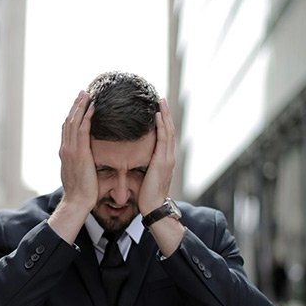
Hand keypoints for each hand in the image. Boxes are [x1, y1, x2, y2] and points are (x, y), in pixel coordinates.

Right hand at [58, 90, 96, 211]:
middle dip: (76, 105)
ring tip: (87, 94)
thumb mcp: (79, 173)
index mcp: (65, 153)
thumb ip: (81, 163)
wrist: (77, 202)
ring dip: (81, 106)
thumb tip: (88, 159)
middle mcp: (65, 148)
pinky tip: (93, 108)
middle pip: (69, 121)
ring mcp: (71, 150)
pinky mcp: (79, 153)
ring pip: (74, 122)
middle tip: (83, 92)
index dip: (73, 114)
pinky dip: (87, 117)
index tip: (79, 104)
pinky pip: (82, 130)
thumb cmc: (81, 192)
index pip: (67, 128)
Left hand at [138, 98, 175, 215]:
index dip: (163, 121)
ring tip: (161, 101)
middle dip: (166, 113)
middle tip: (161, 98)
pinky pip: (163, 139)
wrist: (153, 207)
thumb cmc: (147, 194)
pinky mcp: (163, 161)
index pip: (165, 135)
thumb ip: (144, 165)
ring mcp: (168, 158)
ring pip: (168, 131)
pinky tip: (158, 115)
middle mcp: (169, 156)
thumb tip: (136, 158)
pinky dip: (162, 126)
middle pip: (169, 129)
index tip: (158, 108)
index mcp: (165, 159)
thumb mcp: (146, 176)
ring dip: (165, 115)